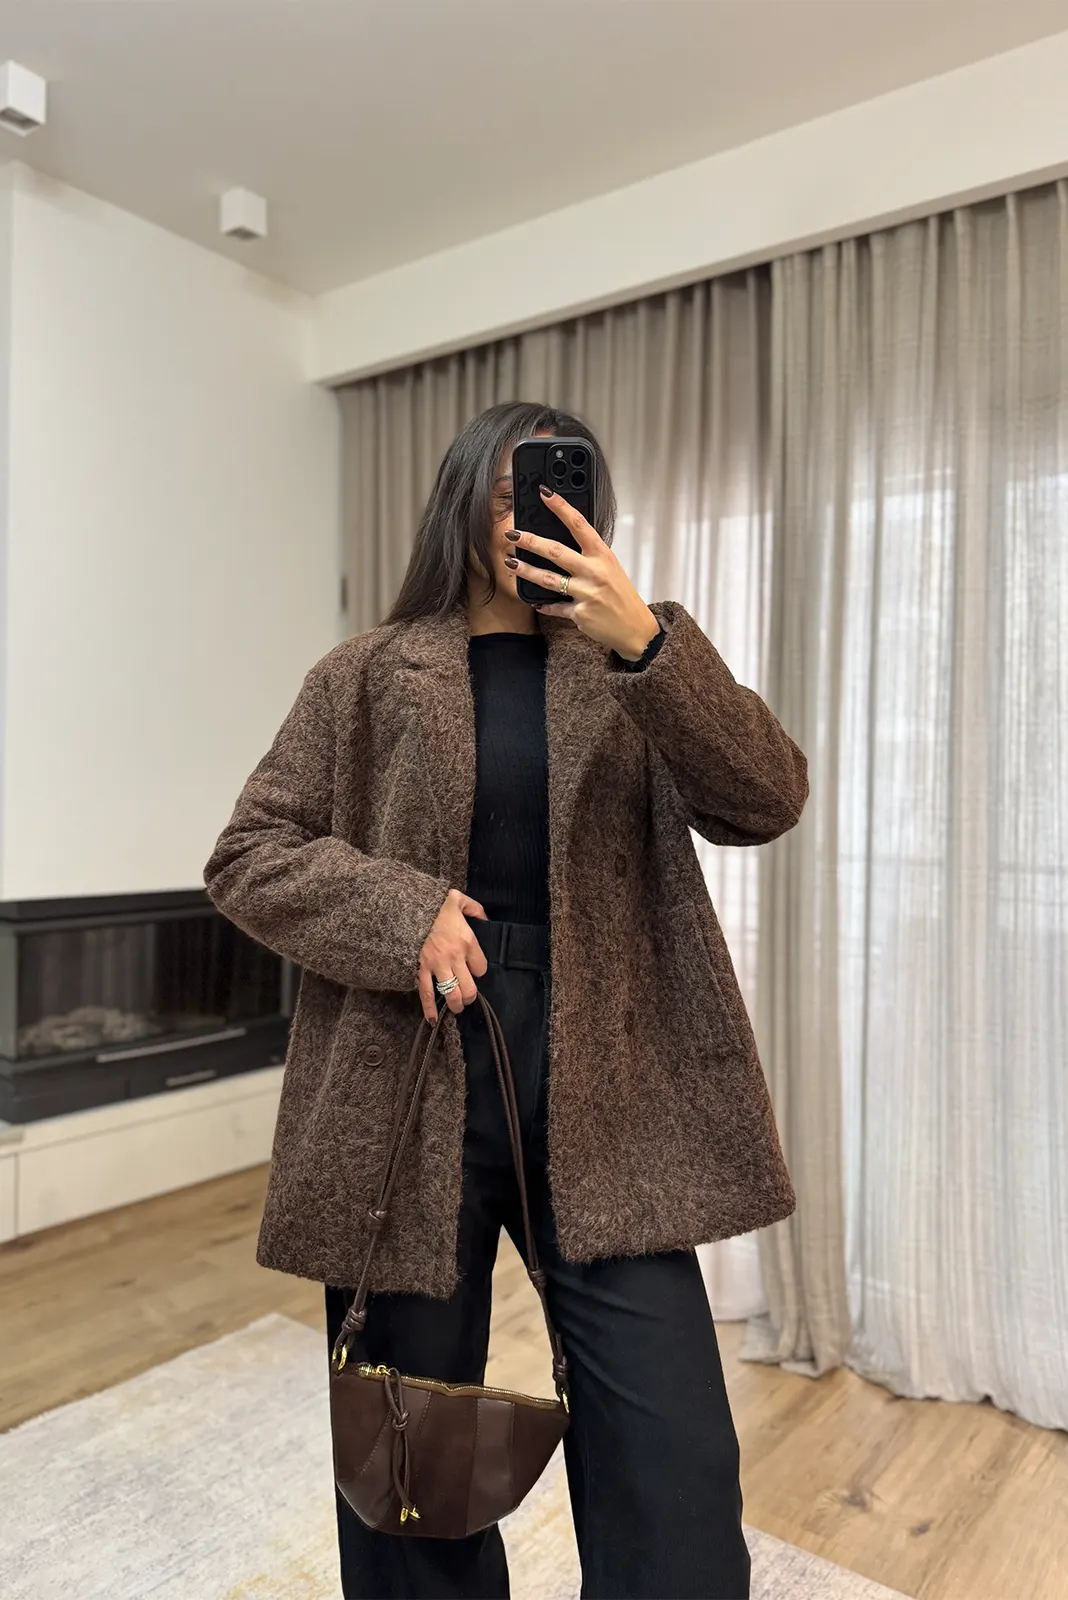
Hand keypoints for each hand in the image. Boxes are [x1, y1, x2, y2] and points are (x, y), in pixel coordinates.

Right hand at [417, 888, 488, 1022]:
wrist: (408, 907)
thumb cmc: (434, 904)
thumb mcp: (458, 900)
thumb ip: (474, 908)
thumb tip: (484, 918)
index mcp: (467, 942)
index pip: (481, 968)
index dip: (479, 970)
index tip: (474, 968)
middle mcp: (454, 957)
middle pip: (469, 987)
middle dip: (470, 995)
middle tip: (468, 996)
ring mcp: (437, 965)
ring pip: (451, 993)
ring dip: (456, 1004)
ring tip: (457, 1007)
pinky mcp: (421, 969)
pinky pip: (426, 993)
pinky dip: (429, 1009)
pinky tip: (432, 1019)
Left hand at [504, 486, 659, 659]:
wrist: (634, 627)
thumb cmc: (621, 594)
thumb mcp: (610, 567)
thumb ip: (589, 554)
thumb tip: (564, 539)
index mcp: (602, 555)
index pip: (579, 525)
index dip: (561, 507)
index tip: (545, 494)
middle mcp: (594, 572)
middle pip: (556, 551)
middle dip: (530, 541)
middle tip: (512, 533)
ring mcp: (587, 593)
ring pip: (549, 579)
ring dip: (526, 570)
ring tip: (510, 563)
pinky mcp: (580, 614)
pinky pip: (555, 607)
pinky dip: (544, 605)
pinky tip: (535, 602)